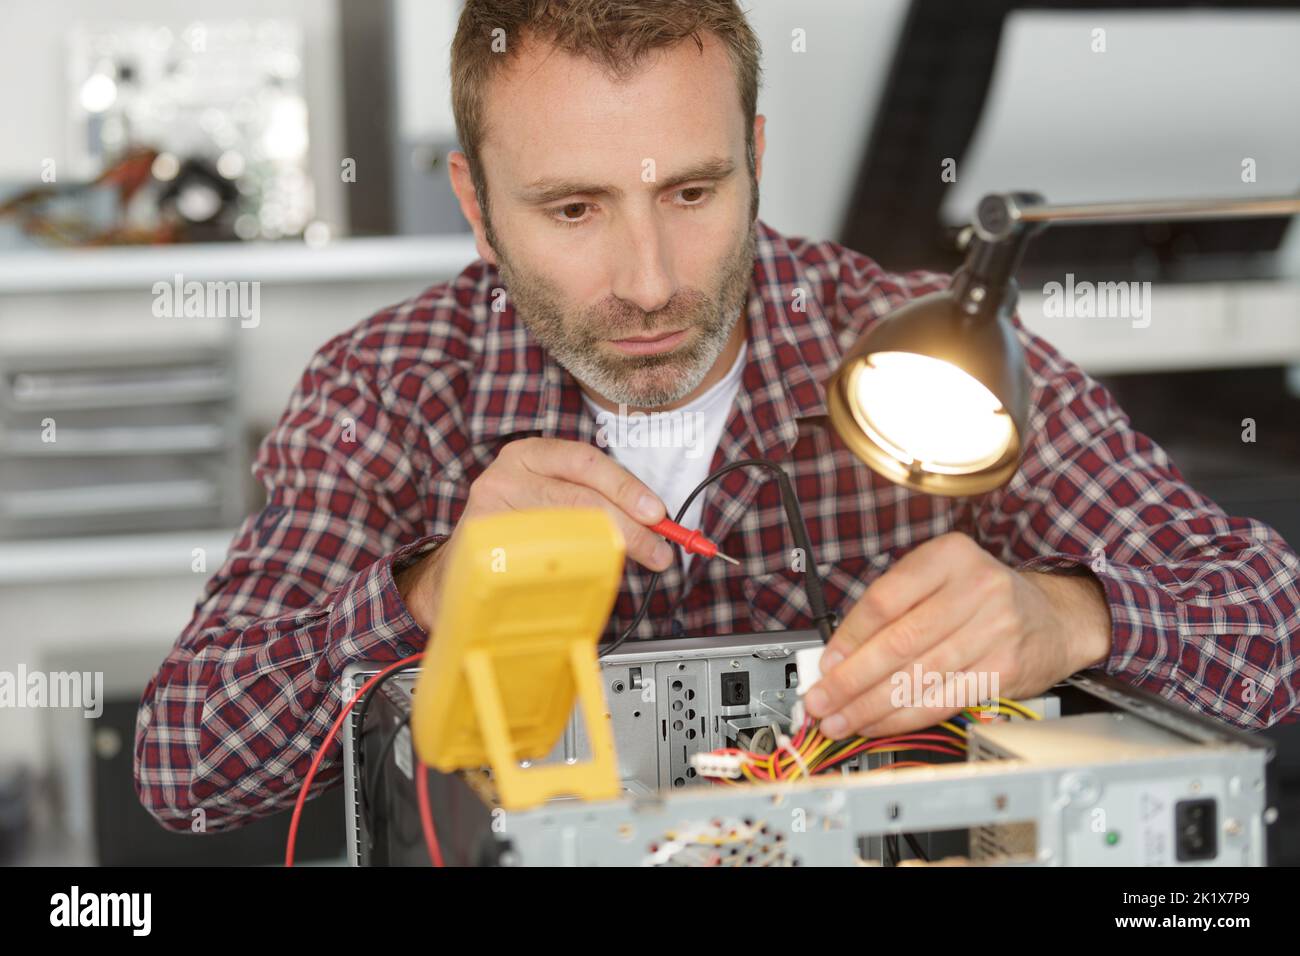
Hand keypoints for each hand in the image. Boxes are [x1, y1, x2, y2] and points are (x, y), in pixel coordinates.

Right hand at [397, 437, 671, 630]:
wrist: (463, 564)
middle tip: (656, 549)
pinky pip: (535, 558)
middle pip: (577, 496)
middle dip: (626, 525)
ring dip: (605, 551)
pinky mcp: (481, 544)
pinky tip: (583, 578)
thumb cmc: (520, 527)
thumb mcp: (555, 498)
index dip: (626, 486)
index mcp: (532, 454)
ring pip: (560, 527)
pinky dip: (566, 571)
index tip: (657, 512)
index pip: (587, 461)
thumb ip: (599, 502)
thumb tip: (653, 522)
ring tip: (629, 564)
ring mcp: (490, 507)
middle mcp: (507, 472)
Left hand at [803, 532, 1112, 738]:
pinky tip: (879, 724)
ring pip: (918, 676)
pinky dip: (904, 718)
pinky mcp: (1005, 669)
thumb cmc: (982, 597)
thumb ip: (892, 607)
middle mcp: (976, 588)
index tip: (824, 663)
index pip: (885, 599)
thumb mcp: (940, 579)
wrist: (1053, 618)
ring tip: (840, 719)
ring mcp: (996, 630)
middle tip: (820, 700)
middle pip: (898, 642)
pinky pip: (943, 700)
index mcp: (950, 555)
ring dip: (871, 706)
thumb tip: (837, 654)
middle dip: (851, 680)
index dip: (848, 637)